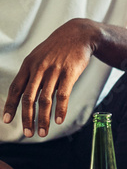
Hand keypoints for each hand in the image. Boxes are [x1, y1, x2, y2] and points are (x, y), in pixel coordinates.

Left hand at [3, 18, 99, 136]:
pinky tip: (59, 120)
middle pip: (29, 98)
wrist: (78, 34)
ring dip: (43, 119)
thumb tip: (28, 97)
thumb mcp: (39, 57)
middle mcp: (39, 68)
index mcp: (29, 65)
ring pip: (45, 99)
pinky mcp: (69, 73)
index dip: (10, 106)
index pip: (16, 89)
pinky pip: (63, 95)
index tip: (7, 121)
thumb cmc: (58, 49)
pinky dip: (60, 110)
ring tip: (43, 132)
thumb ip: (33, 76)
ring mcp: (54, 70)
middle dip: (27, 118)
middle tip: (28, 133)